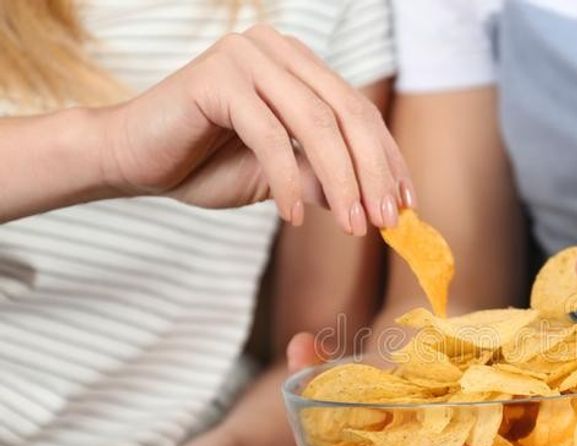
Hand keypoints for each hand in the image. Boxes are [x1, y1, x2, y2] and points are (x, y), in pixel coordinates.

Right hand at [98, 24, 412, 232]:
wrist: (132, 162)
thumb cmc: (206, 165)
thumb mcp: (284, 178)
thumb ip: (326, 180)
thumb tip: (379, 205)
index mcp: (298, 66)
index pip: (359, 111)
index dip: (388, 158)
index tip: (408, 204)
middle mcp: (277, 50)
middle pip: (347, 114)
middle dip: (373, 172)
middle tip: (386, 221)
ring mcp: (247, 57)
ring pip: (316, 124)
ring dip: (342, 181)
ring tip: (352, 227)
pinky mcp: (217, 77)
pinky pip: (271, 136)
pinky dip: (287, 181)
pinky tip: (291, 218)